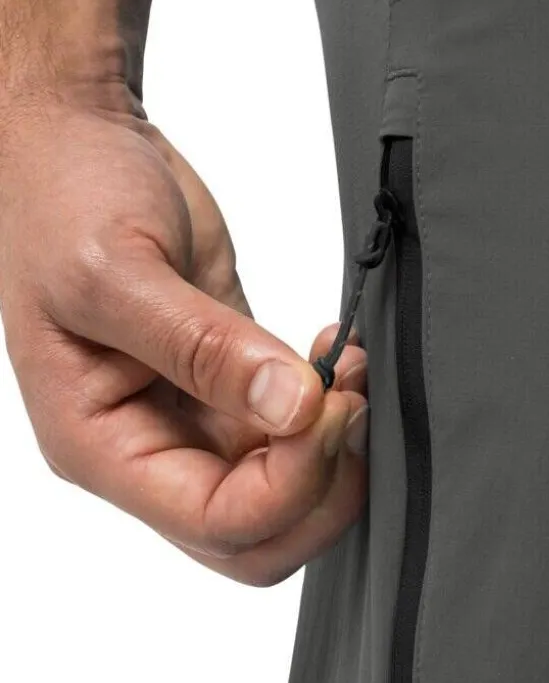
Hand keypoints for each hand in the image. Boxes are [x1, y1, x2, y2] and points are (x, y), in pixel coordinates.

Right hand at [0, 99, 369, 585]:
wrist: (79, 146)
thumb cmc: (62, 197)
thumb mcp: (116, 270)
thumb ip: (206, 347)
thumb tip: (294, 407)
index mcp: (103, 447)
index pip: (218, 522)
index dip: (290, 484)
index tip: (327, 406)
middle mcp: (151, 452)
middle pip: (259, 536)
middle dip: (323, 489)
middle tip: (349, 407)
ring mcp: (197, 425)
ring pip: (288, 493)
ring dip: (336, 446)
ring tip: (351, 370)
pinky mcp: (234, 391)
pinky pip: (297, 436)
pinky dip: (333, 410)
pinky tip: (342, 358)